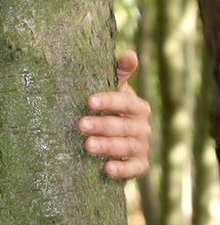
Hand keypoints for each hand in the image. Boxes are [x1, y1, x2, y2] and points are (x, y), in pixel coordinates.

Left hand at [79, 51, 151, 179]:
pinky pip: (134, 169)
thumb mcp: (113, 90)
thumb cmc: (109, 109)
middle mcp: (142, 127)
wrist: (112, 140)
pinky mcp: (139, 165)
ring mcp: (141, 147)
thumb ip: (119, 73)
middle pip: (123, 126)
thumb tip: (129, 54)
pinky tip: (107, 169)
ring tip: (88, 145)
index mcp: (137, 107)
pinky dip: (123, 170)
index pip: (125, 102)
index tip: (89, 100)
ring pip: (126, 147)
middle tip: (81, 124)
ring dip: (108, 146)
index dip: (109, 101)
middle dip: (102, 125)